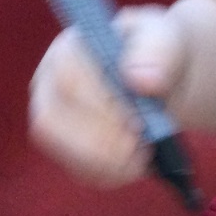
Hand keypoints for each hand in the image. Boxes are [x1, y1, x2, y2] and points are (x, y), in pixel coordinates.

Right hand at [28, 5, 186, 187]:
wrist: (166, 77)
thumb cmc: (158, 54)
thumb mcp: (165, 41)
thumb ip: (156, 52)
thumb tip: (139, 80)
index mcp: (67, 51)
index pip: (66, 83)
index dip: (102, 107)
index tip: (139, 121)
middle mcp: (49, 85)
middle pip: (51, 122)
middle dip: (102, 141)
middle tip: (142, 143)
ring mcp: (56, 120)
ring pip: (63, 152)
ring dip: (108, 162)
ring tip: (143, 153)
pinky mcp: (70, 149)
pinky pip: (81, 171)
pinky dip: (112, 174)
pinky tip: (136, 163)